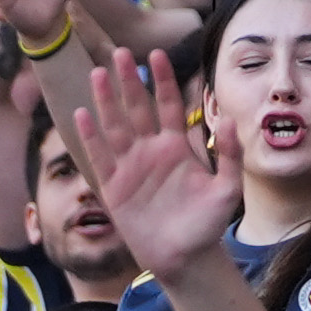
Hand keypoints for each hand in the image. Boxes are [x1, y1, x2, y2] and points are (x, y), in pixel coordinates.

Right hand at [66, 52, 241, 279]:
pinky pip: (99, 157)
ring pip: (115, 126)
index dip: (162, 80)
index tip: (157, 53)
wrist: (186, 258)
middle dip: (129, 81)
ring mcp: (130, 167)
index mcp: (176, 146)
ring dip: (106, 101)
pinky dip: (90, 137)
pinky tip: (82, 114)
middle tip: (120, 52)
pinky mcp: (114, 187)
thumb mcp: (227, 188)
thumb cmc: (208, 223)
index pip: (168, 105)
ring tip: (97, 74)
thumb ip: (228, 154)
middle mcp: (151, 150)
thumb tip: (227, 118)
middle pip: (137, 108)